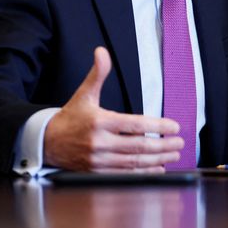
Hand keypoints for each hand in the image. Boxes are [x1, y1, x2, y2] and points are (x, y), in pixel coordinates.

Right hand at [44, 47, 183, 171]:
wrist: (47, 143)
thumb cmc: (70, 117)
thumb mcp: (84, 93)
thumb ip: (97, 73)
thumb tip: (102, 51)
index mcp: (100, 121)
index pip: (134, 124)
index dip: (157, 126)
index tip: (174, 127)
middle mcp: (100, 142)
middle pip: (138, 146)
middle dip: (163, 145)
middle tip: (180, 142)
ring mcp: (99, 160)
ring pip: (135, 162)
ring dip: (158, 159)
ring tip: (174, 154)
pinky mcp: (98, 173)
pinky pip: (126, 175)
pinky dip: (144, 173)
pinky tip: (158, 168)